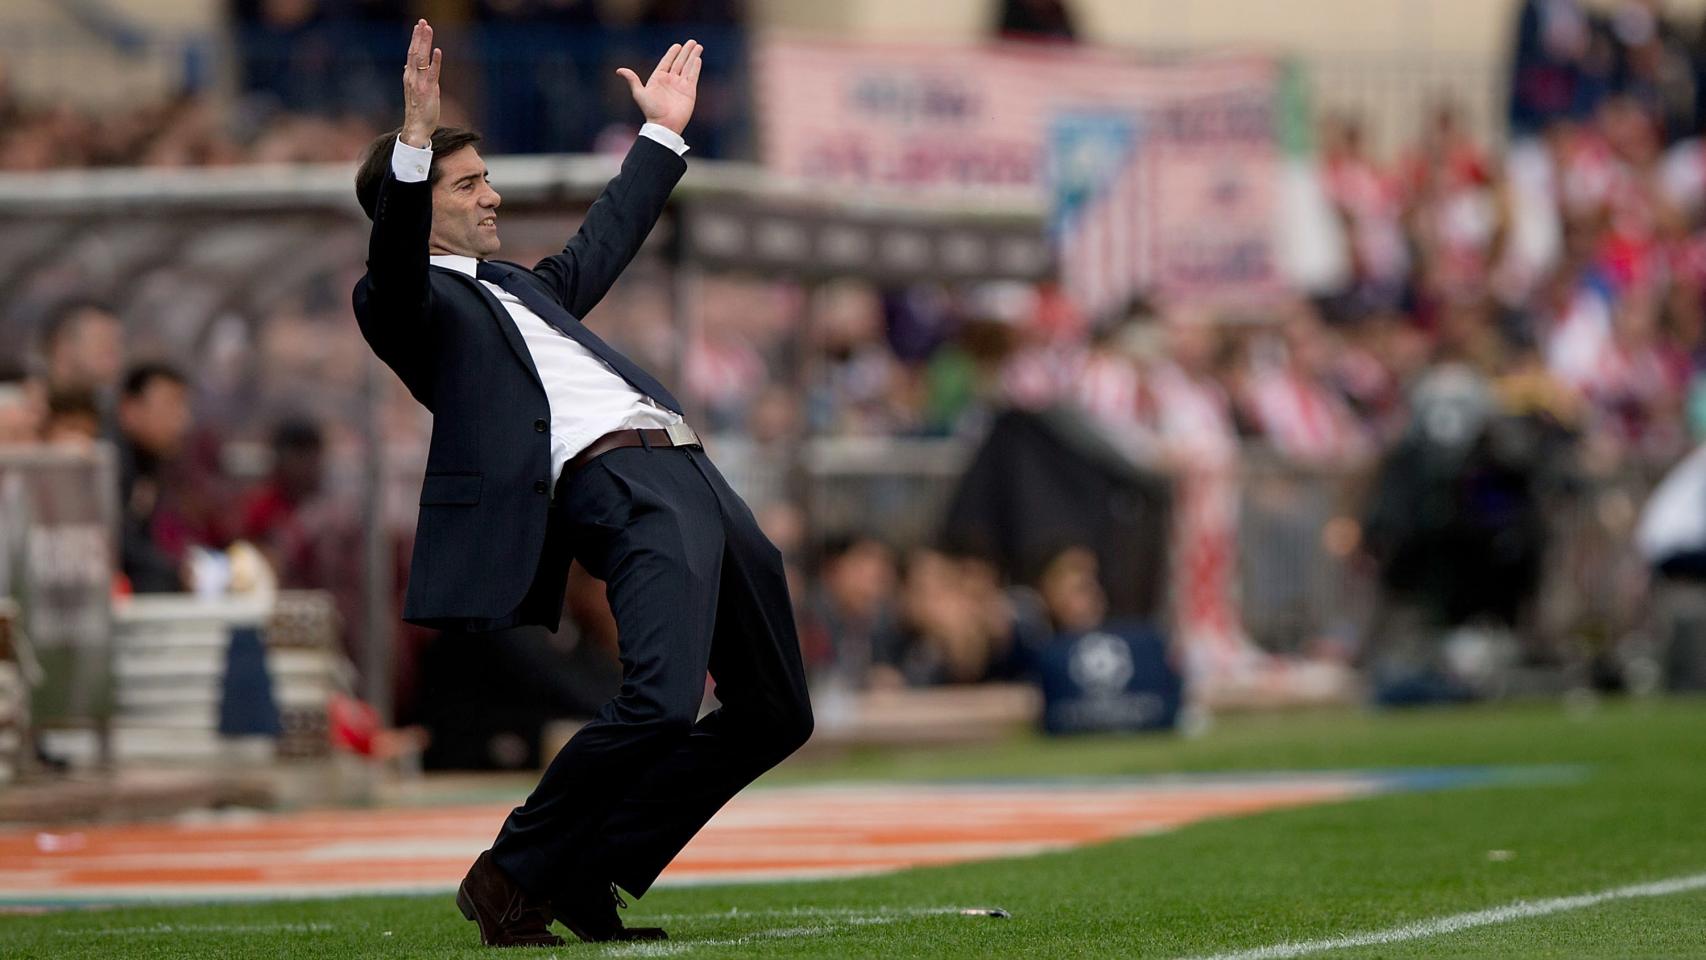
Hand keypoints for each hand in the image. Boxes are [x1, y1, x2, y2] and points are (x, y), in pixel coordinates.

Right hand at [401, 19, 441, 147]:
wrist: (416, 128)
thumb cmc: (417, 110)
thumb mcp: (413, 90)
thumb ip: (412, 77)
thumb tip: (407, 66)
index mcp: (409, 77)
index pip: (411, 53)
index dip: (415, 39)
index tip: (418, 26)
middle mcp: (412, 78)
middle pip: (414, 52)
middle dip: (419, 36)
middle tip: (422, 22)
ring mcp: (420, 84)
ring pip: (421, 59)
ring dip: (424, 43)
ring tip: (428, 29)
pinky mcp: (429, 91)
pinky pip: (432, 73)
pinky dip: (435, 61)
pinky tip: (437, 51)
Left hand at [616, 40, 701, 135]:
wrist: (664, 124)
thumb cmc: (651, 110)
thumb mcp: (639, 93)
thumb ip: (632, 80)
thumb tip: (619, 70)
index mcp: (658, 79)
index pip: (667, 62)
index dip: (672, 53)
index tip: (677, 45)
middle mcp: (670, 81)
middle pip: (679, 62)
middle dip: (685, 52)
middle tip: (691, 41)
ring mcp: (680, 86)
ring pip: (688, 67)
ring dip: (693, 56)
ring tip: (698, 46)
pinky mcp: (689, 91)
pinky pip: (693, 76)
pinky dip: (696, 67)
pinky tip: (698, 59)